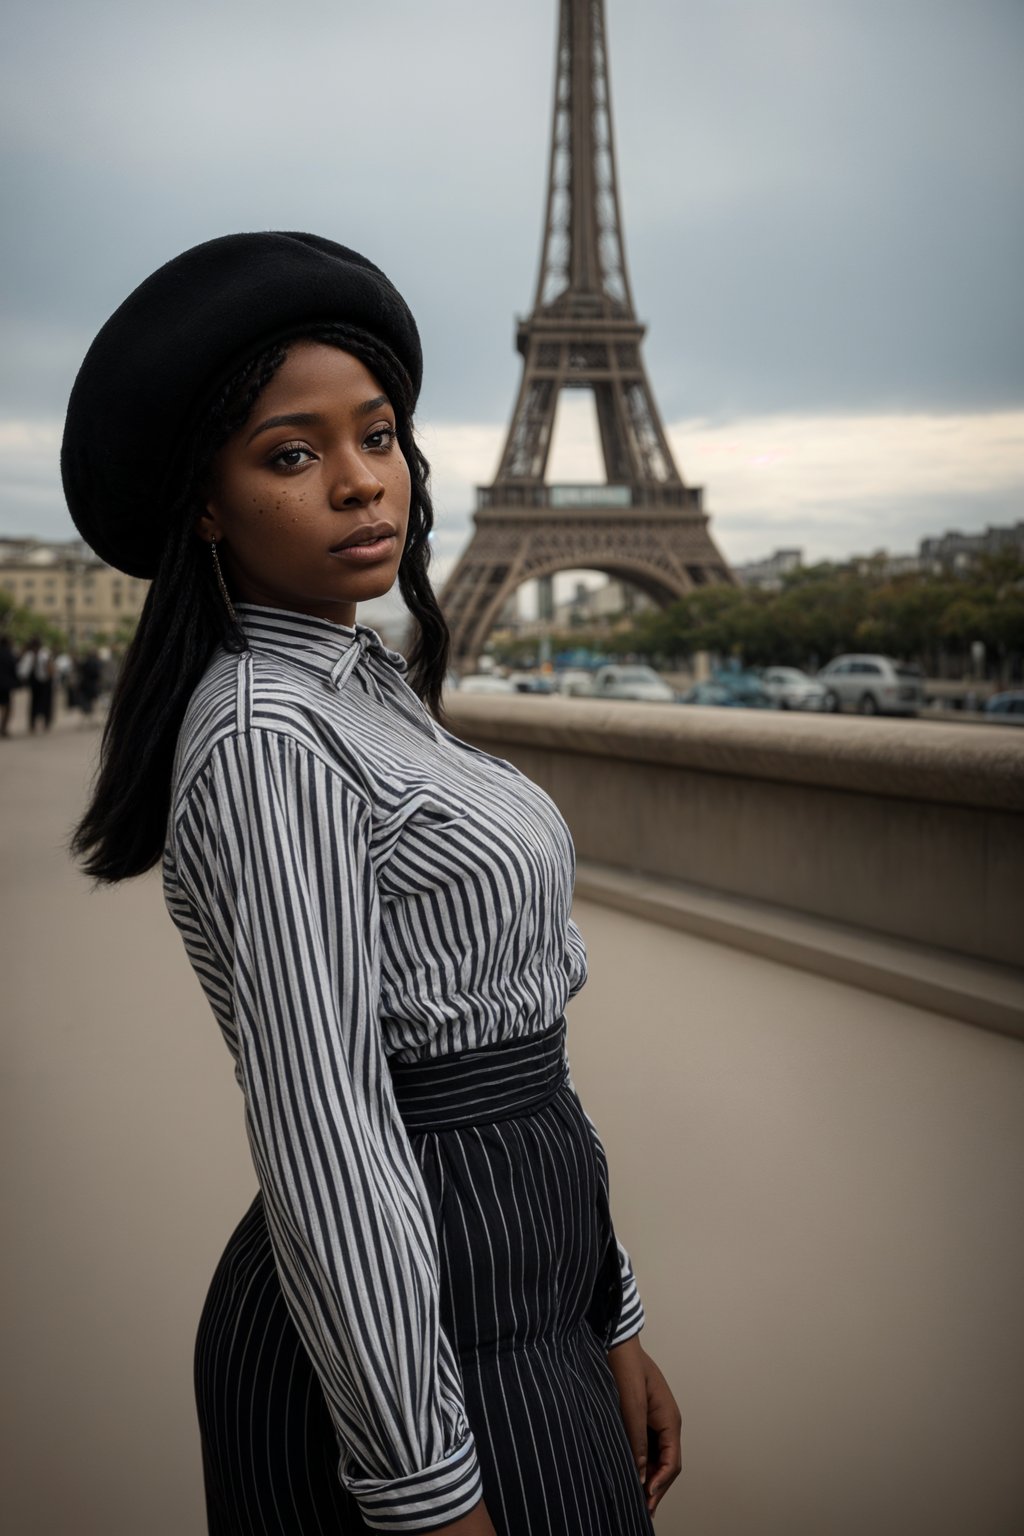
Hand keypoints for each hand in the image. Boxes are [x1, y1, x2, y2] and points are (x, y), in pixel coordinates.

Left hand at [607, 1335, 681, 1515]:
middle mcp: (667, 1422)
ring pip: (658, 1457)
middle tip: (642, 1509)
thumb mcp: (631, 1404)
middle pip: (667, 1464)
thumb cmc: (625, 1366)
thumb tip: (641, 1473)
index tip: (646, 1498)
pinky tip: (631, 1473)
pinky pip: (648, 1447)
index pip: (672, 1462)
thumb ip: (637, 1439)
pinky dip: (642, 1463)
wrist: (616, 1342)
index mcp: (670, 1419)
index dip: (660, 1483)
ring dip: (649, 1477)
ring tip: (636, 1498)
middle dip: (656, 1487)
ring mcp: (656, 1420)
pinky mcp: (644, 1417)